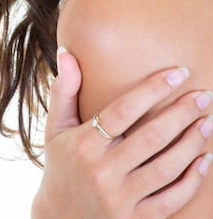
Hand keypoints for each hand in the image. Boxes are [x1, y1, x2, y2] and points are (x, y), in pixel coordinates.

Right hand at [31, 49, 212, 218]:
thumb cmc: (61, 164)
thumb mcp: (55, 128)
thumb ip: (64, 90)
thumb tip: (67, 52)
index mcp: (84, 144)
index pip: (123, 111)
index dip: (153, 89)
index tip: (178, 73)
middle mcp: (102, 172)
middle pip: (151, 137)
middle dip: (182, 113)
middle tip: (204, 94)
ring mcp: (119, 200)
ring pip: (166, 168)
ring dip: (192, 142)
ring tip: (207, 120)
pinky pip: (170, 201)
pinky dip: (192, 180)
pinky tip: (204, 159)